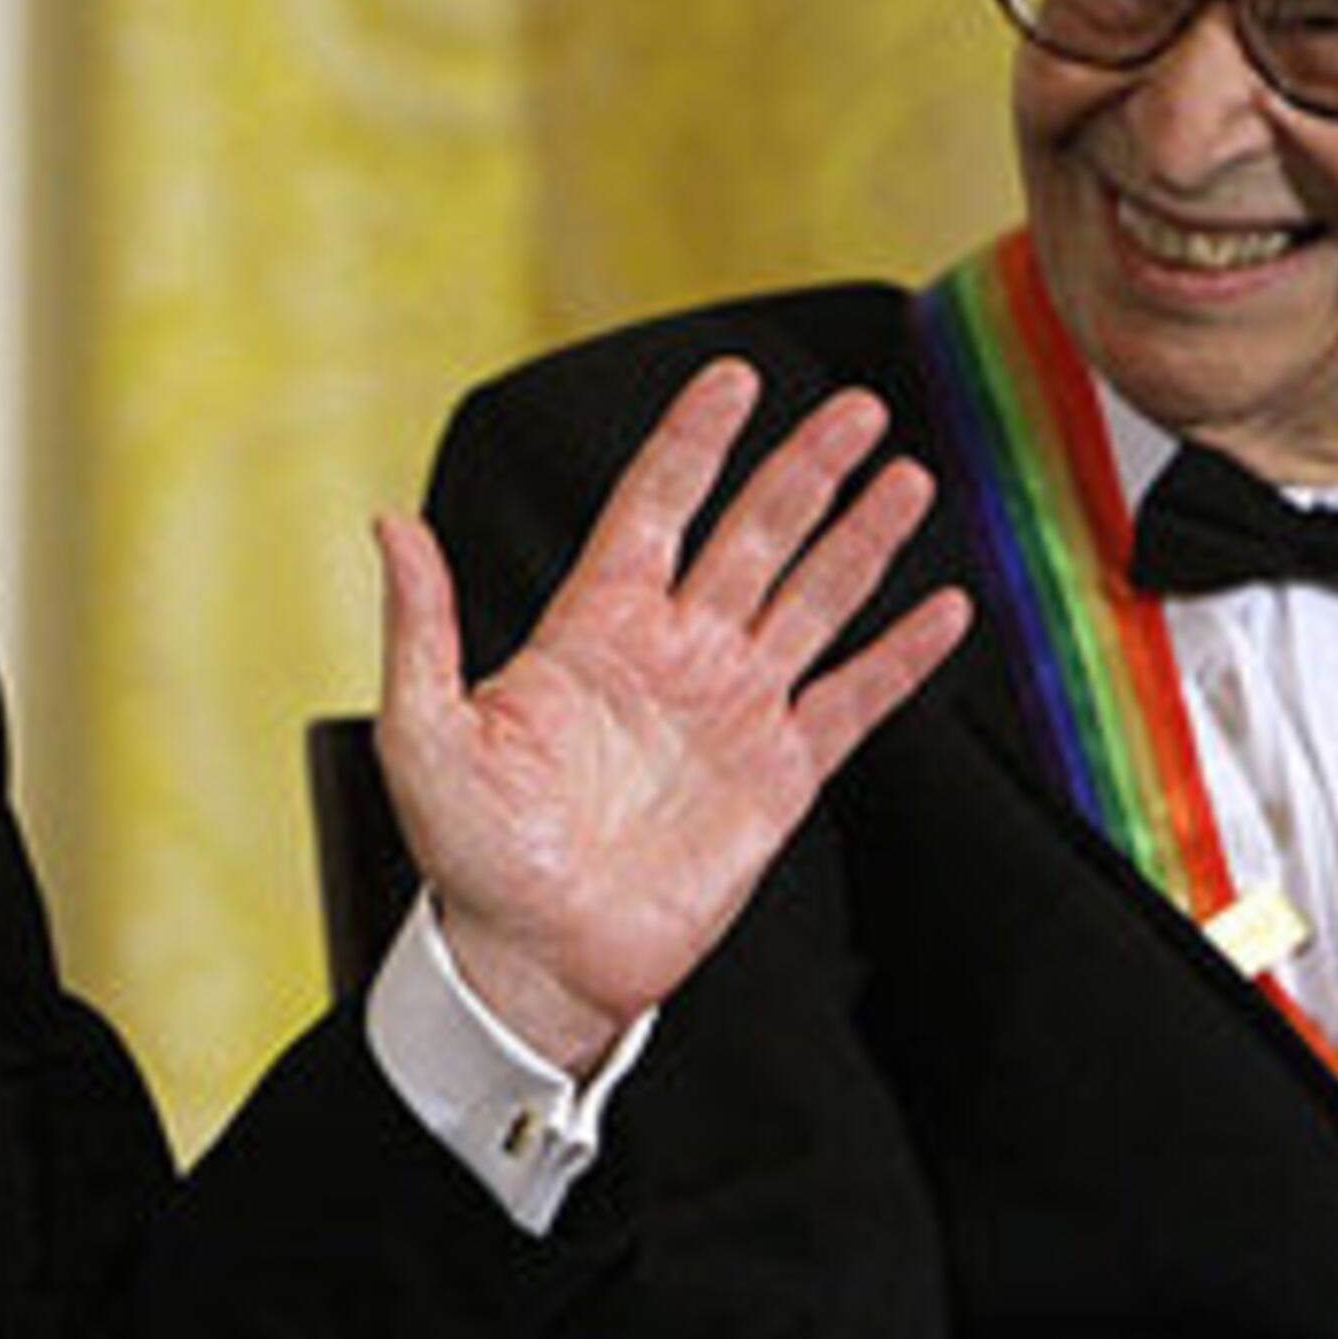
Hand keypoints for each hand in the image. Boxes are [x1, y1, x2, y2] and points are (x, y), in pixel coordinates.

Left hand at [376, 360, 965, 1074]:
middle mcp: (673, 654)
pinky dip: (900, 658)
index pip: (654, 506)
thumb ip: (421, 627)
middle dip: (804, 469)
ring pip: (813, 601)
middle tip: (857, 408)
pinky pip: (853, 702)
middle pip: (753, 536)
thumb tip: (392, 526)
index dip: (694, 441)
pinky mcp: (778, 777)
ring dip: (862, 540)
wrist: (534, 960)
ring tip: (907, 476)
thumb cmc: (469, 852)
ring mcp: (732, 710)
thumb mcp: (422, 734)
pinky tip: (946, 609)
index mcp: (593, 627)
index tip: (732, 378)